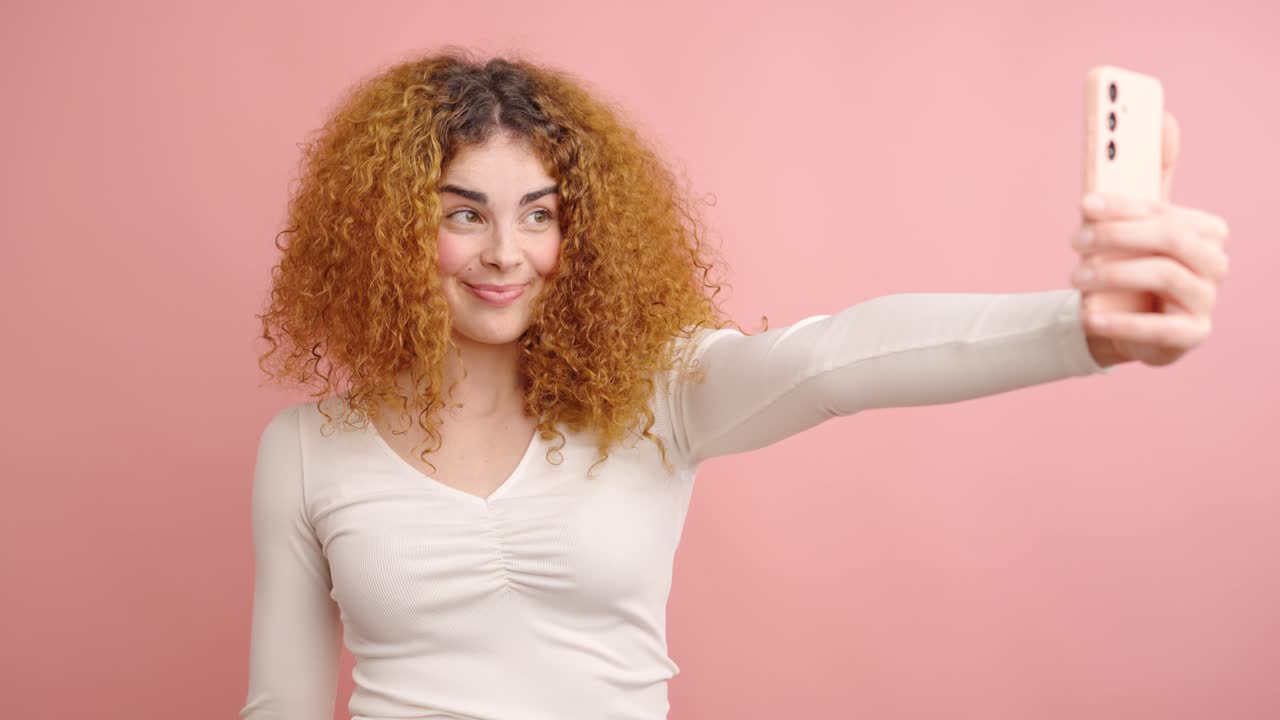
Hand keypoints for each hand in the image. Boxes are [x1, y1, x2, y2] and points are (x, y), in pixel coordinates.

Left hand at [1070, 111, 1230, 367]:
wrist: (1120, 322)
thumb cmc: (1129, 264)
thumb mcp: (1135, 222)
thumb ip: (1148, 176)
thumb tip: (1165, 118)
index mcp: (1203, 229)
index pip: (1165, 210)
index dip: (1124, 206)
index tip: (1085, 204)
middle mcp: (1213, 262)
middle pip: (1170, 238)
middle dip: (1118, 237)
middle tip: (1076, 242)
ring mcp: (1206, 300)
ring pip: (1165, 276)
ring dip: (1114, 274)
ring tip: (1076, 279)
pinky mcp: (1192, 335)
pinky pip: (1161, 327)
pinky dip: (1122, 321)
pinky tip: (1090, 317)